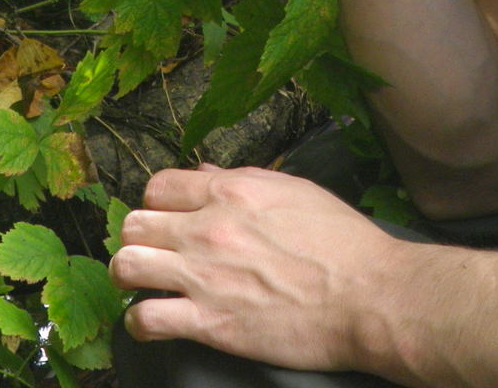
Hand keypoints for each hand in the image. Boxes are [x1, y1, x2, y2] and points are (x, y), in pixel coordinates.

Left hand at [110, 165, 398, 370]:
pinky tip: (154, 322)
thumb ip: (244, 180)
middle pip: (134, 224)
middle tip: (156, 253)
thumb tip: (207, 173)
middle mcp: (209, 228)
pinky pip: (145, 320)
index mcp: (231, 191)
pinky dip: (141, 324)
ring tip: (146, 285)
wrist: (370, 296)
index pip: (158, 186)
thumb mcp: (295, 191)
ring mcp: (204, 276)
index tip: (167, 220)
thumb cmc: (343, 244)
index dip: (158, 204)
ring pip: (127, 266)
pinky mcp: (209, 323)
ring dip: (130, 277)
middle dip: (140, 239)